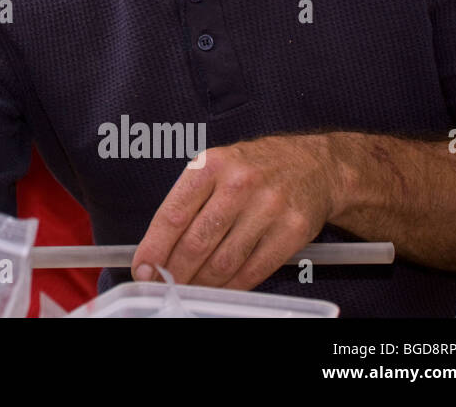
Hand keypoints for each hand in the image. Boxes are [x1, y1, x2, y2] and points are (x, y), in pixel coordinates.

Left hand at [131, 134, 337, 288]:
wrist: (313, 165)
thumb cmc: (252, 170)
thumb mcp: (215, 168)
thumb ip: (187, 203)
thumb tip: (157, 250)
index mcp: (211, 165)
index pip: (173, 214)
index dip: (154, 247)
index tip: (141, 269)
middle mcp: (239, 184)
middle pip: (197, 241)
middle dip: (175, 271)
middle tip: (163, 285)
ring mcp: (269, 207)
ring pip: (224, 261)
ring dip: (202, 283)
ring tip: (189, 290)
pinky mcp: (293, 230)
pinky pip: (255, 269)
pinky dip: (233, 286)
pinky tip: (221, 289)